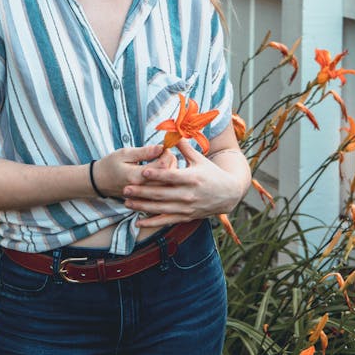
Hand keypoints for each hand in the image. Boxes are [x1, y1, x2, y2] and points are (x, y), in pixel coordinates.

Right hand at [91, 144, 164, 197]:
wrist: (99, 182)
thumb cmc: (110, 165)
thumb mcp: (124, 154)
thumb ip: (144, 152)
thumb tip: (161, 147)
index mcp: (137, 176)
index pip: (162, 166)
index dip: (166, 154)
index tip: (163, 146)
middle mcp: (143, 189)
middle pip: (169, 177)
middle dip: (171, 162)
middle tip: (165, 153)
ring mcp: (145, 196)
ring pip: (168, 186)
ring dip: (170, 171)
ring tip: (163, 160)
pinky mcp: (145, 199)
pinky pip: (162, 191)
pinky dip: (166, 181)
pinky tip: (162, 172)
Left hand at [123, 140, 244, 228]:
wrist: (228, 194)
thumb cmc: (212, 173)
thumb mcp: (200, 159)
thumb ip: (185, 147)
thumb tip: (173, 132)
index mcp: (192, 178)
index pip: (171, 176)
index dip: (157, 174)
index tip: (142, 171)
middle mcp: (189, 195)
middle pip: (162, 194)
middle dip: (142, 192)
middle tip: (125, 188)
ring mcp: (187, 208)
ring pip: (161, 209)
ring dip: (143, 206)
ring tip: (127, 203)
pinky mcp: (186, 217)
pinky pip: (166, 220)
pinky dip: (152, 222)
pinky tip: (138, 221)